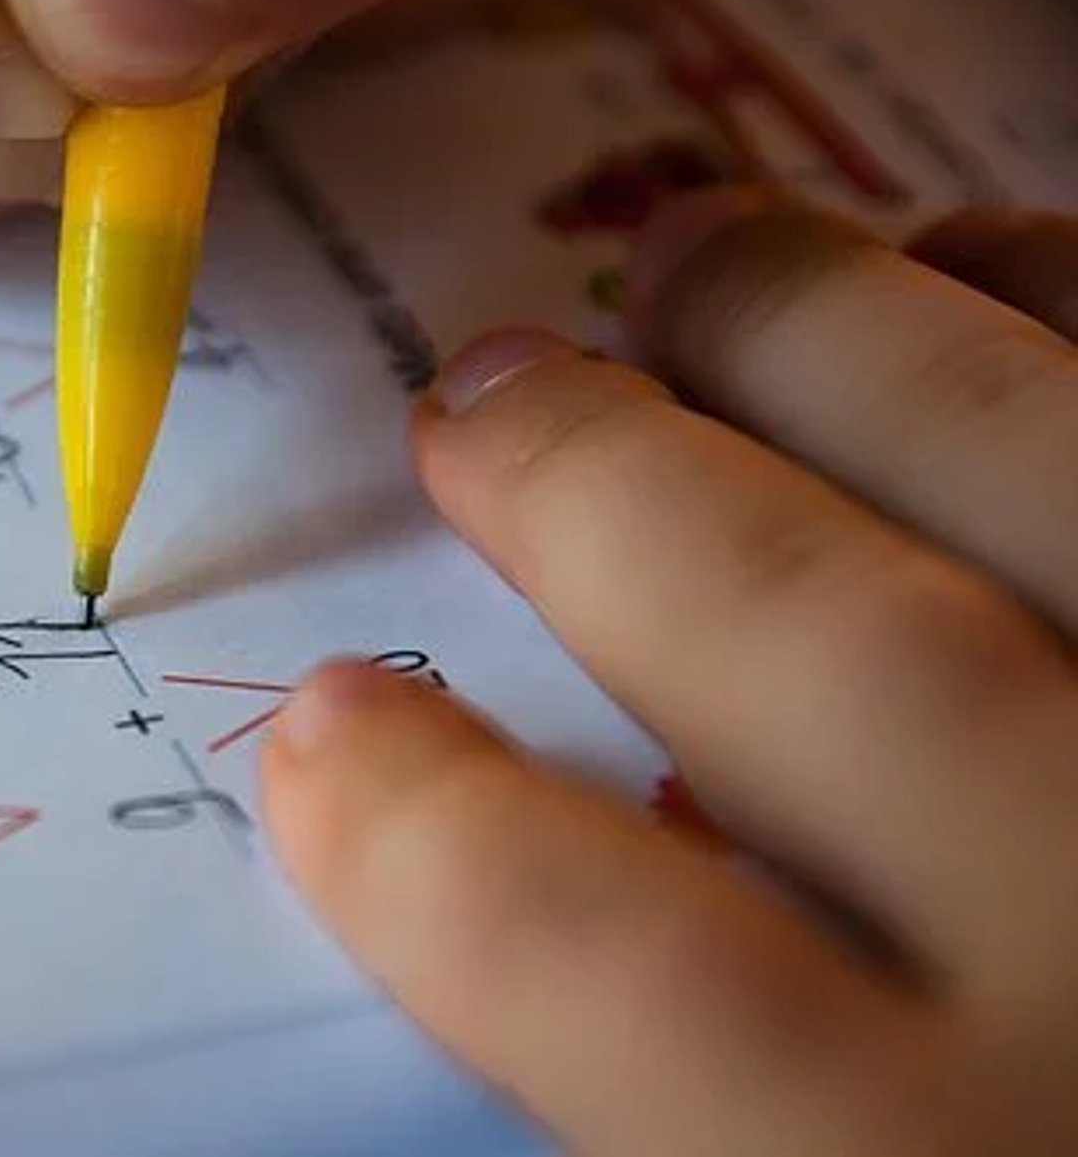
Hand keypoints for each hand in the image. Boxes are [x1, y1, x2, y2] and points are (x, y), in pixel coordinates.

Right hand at [262, 193, 1077, 1154]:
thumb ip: (694, 1140)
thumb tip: (556, 917)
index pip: (590, 957)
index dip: (416, 822)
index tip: (329, 735)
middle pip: (815, 644)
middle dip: (597, 486)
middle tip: (487, 395)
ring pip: (1056, 468)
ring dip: (838, 332)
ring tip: (705, 273)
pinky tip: (1001, 264)